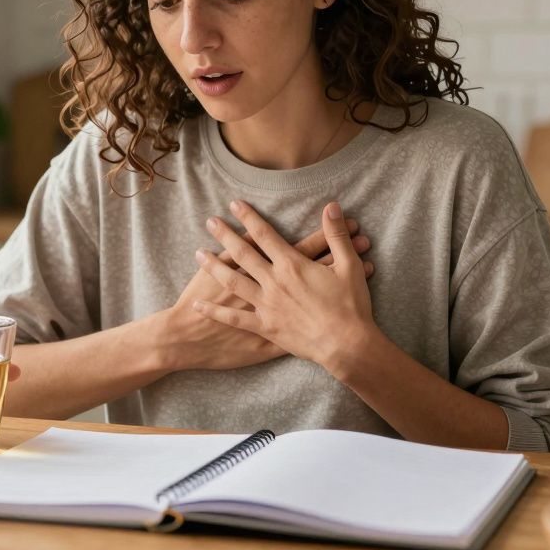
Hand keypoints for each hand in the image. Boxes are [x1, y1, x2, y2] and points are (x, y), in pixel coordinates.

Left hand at [192, 201, 378, 375]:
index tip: (234, 204)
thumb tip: (332, 207)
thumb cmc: (351, 306)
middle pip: (243, 253)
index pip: (265, 234)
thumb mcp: (349, 266)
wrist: (346, 345)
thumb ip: (337, 235)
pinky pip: (233, 319)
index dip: (248, 217)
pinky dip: (214, 312)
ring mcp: (266, 305)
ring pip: (232, 281)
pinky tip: (198, 304)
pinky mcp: (264, 327)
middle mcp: (274, 282)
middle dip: (225, 235)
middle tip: (210, 221)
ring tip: (198, 253)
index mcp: (292, 265)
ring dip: (214, 266)